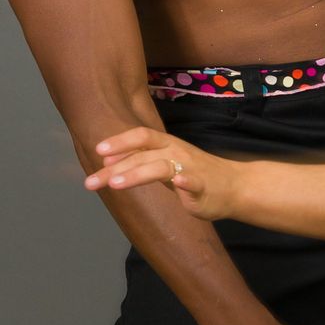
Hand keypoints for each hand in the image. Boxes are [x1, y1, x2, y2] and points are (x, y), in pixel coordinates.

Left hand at [85, 126, 235, 219]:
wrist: (234, 187)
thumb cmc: (196, 175)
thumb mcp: (166, 164)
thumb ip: (141, 162)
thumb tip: (109, 164)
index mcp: (167, 145)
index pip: (140, 136)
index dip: (119, 142)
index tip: (98, 151)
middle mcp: (176, 152)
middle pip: (141, 155)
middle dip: (114, 169)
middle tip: (91, 182)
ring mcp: (190, 169)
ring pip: (160, 168)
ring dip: (137, 174)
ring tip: (115, 184)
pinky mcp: (203, 188)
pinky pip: (194, 183)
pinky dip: (186, 183)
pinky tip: (179, 184)